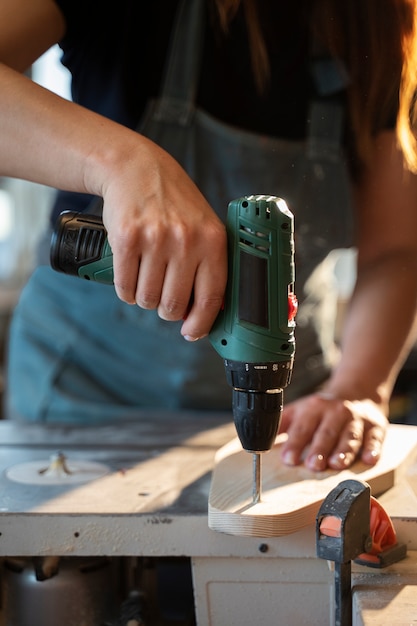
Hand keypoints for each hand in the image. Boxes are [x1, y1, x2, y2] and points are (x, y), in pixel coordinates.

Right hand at [99, 137, 227, 340]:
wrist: (136, 169)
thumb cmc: (174, 204)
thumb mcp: (204, 227)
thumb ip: (209, 265)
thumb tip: (204, 313)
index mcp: (212, 241)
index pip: (212, 297)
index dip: (201, 324)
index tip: (192, 333)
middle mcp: (186, 240)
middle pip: (174, 305)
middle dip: (167, 311)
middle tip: (164, 300)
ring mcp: (155, 239)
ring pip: (148, 299)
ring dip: (145, 299)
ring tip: (147, 282)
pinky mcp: (126, 239)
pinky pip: (125, 286)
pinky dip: (126, 291)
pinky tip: (131, 278)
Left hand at [278, 392, 388, 470]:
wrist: (357, 391)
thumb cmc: (323, 409)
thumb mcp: (299, 411)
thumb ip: (279, 426)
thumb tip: (254, 440)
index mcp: (313, 409)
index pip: (302, 427)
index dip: (295, 443)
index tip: (288, 458)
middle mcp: (335, 412)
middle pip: (326, 433)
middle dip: (319, 449)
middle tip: (313, 465)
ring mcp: (356, 419)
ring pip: (349, 436)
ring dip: (343, 451)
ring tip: (337, 464)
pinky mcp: (375, 427)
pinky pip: (374, 438)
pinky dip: (373, 448)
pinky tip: (369, 458)